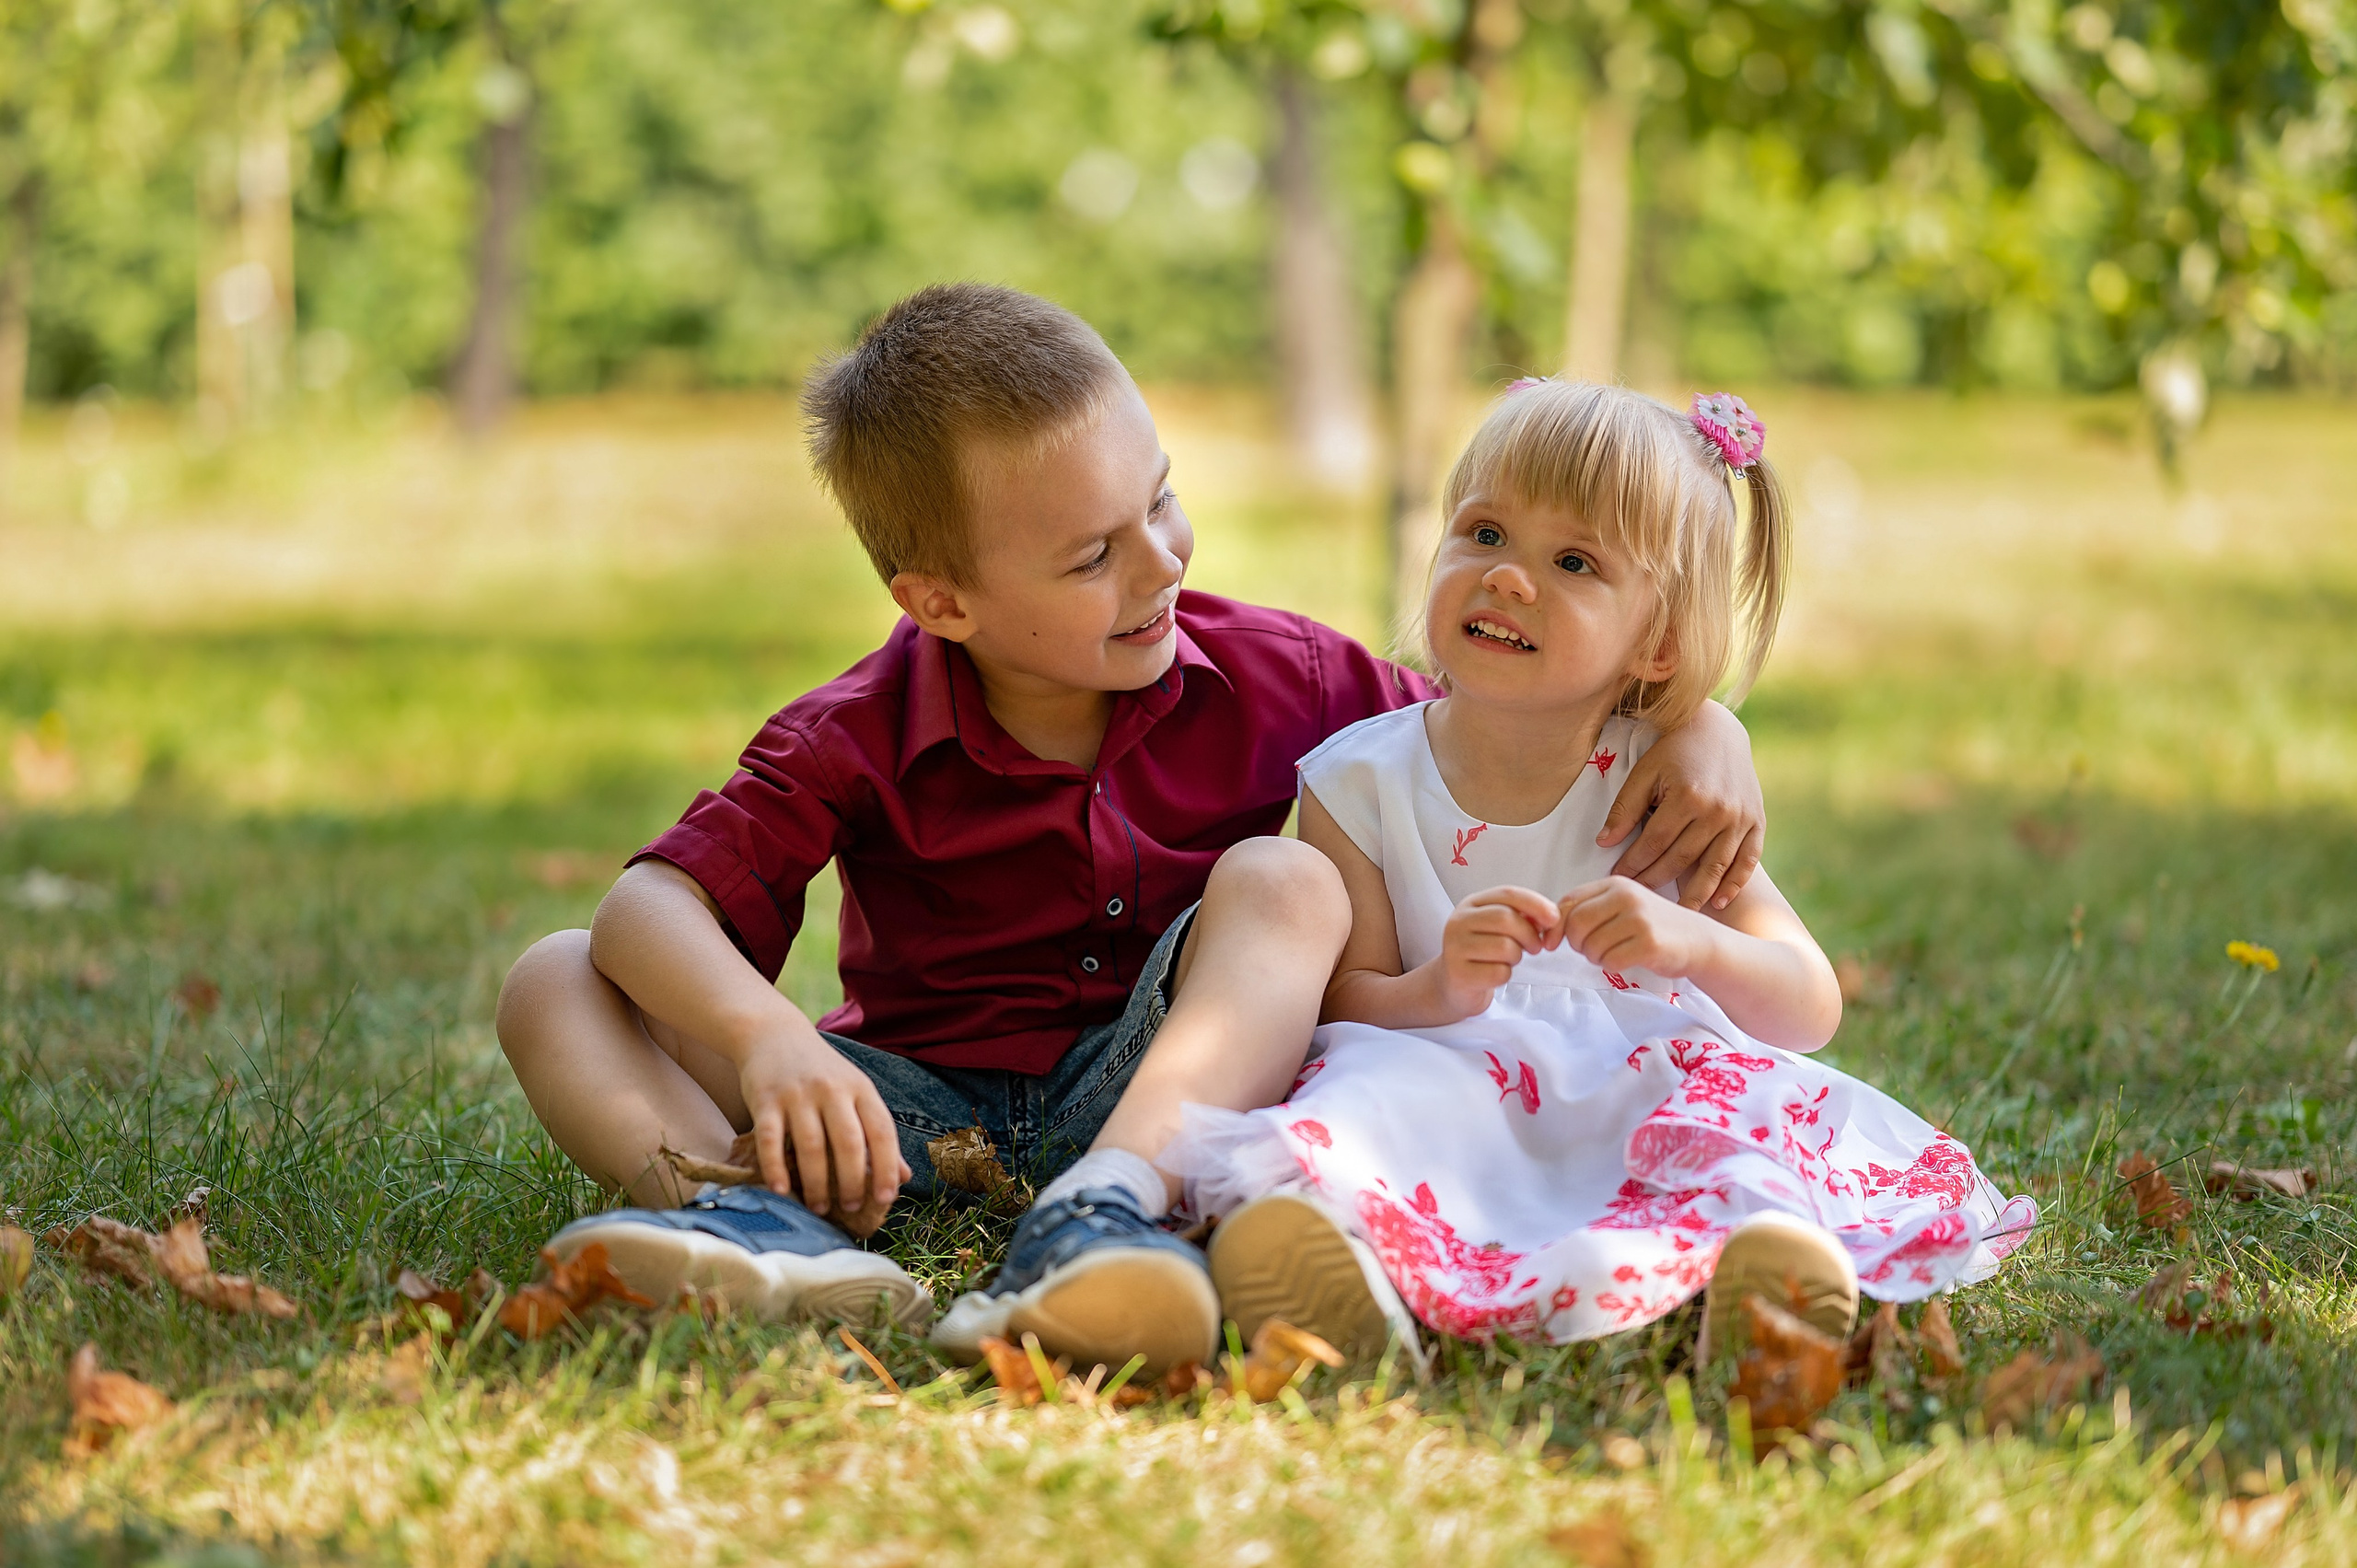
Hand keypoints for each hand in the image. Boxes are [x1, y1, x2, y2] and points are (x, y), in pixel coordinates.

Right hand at [734, 1031, 908, 1234]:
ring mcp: (797, 1094)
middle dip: (852, 1182)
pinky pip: (770, 1140)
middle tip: (852, 1208)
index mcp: (860, 1088)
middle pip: (848, 1143)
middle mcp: (831, 1090)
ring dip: (817, 1184)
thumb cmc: (821, 1071)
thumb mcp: (855, 1092)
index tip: (886, 1198)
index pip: (882, 1131)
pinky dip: (776, 1168)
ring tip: (819, 1208)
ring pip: (811, 1146)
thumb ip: (877, 1132)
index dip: (888, 1166)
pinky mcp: (765, 1100)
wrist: (774, 1034)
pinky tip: (782, 1190)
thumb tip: (904, 1176)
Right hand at [1431, 885, 1559, 1020]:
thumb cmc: (1483, 952)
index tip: (1554, 918)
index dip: (1535, 903)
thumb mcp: (1499, 928)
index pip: (1507, 894)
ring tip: (1509, 960)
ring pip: (1505, 947)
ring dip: (1517, 956)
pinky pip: (1499, 972)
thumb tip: (1549, 917)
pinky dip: (1506, 975)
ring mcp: (1455, 948)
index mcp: (1471, 904)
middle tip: (1535, 947)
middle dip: (1529, 934)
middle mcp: (1458, 921)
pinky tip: (1495, 973)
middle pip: (1506, 919)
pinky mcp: (1459, 974)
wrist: (1454, 984)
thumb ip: (1521, 917)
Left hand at [1554, 876, 1721, 978]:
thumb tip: (1548, 929)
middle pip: (1575, 924)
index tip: (1553, 942)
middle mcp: (1626, 897)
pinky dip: (1611, 966)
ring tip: (1613, 953)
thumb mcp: (1622, 907)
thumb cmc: (1655, 926)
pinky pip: (1610, 961)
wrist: (1699, 941)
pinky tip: (1625, 960)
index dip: (1555, 926)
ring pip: (1591, 946)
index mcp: (1615, 884)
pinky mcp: (1649, 943)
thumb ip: (1589, 910)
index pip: (1568, 902)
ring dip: (1595, 957)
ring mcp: (1639, 919)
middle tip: (1590, 949)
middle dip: (1576, 944)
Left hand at [1596, 700, 1764, 910]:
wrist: (1719, 731)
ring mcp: (1741, 818)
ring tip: (1678, 914)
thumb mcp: (1645, 772)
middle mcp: (1718, 811)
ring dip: (1697, 894)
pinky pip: (1747, 860)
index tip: (1617, 878)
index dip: (1633, 863)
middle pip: (1682, 858)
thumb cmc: (1674, 751)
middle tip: (1639, 898)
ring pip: (1716, 866)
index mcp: (1687, 796)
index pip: (1654, 842)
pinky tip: (1720, 902)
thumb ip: (1625, 808)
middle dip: (1657, 880)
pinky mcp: (1758, 821)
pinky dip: (1735, 883)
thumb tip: (1603, 843)